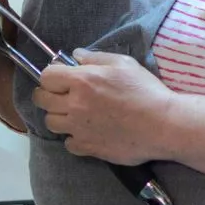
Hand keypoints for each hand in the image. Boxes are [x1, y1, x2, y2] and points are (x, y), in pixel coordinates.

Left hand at [31, 50, 174, 164]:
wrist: (162, 125)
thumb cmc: (146, 91)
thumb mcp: (124, 64)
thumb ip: (96, 58)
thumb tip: (76, 56)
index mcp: (82, 81)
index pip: (46, 77)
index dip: (52, 76)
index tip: (61, 78)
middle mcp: (74, 105)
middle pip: (41, 100)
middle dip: (49, 95)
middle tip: (63, 95)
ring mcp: (79, 128)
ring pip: (50, 123)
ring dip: (59, 116)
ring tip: (75, 114)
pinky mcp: (87, 147)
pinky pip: (68, 143)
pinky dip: (74, 137)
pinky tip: (87, 131)